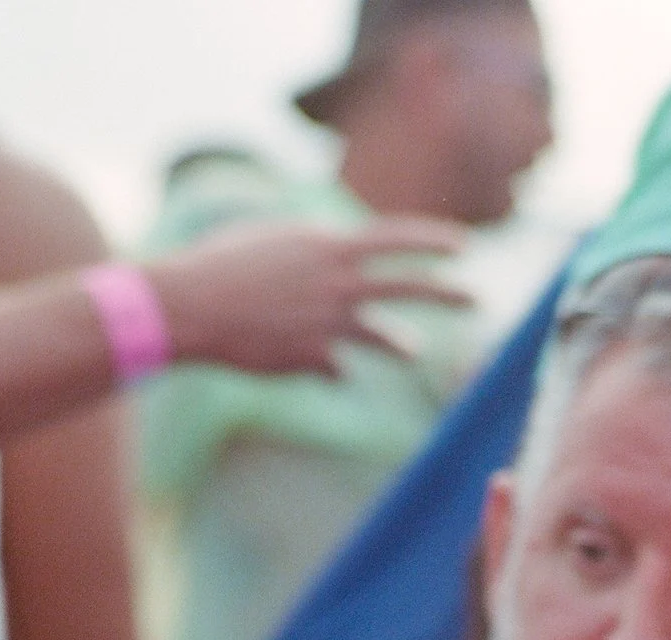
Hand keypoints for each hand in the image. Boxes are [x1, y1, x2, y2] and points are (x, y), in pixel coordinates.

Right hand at [150, 219, 470, 378]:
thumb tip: (336, 258)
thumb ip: (312, 252)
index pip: (395, 238)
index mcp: (328, 244)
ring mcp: (328, 322)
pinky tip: (328, 369)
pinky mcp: (313, 357)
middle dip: (447, 293)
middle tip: (478, 299)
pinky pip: (335, 366)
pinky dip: (331, 366)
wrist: (192, 304)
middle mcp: (337, 282)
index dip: (432, 242)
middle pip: (407, 286)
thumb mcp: (272, 240)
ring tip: (415, 351)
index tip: (464, 246)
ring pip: (383, 337)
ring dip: (399, 344)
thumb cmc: (221, 264)